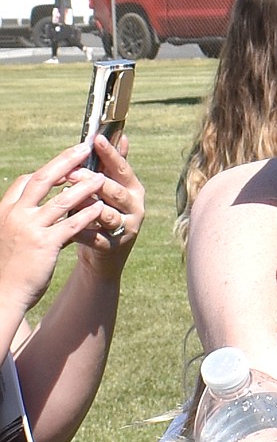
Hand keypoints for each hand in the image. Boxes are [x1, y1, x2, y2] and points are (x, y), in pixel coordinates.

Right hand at [0, 141, 113, 331]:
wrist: (4, 292)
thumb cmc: (10, 267)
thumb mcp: (13, 236)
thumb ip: (26, 220)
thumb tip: (43, 210)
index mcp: (7, 209)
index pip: (26, 181)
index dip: (47, 170)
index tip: (65, 163)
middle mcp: (16, 214)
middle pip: (44, 179)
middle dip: (66, 162)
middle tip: (84, 149)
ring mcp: (30, 228)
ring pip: (61, 200)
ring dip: (84, 187)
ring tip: (102, 178)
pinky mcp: (45, 244)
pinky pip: (71, 225)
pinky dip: (87, 215)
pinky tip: (101, 208)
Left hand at [72, 132, 144, 278]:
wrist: (105, 253)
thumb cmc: (103, 212)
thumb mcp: (111, 187)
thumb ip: (113, 164)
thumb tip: (121, 135)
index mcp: (133, 189)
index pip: (122, 168)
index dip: (110, 153)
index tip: (96, 139)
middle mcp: (135, 208)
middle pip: (116, 191)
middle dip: (93, 181)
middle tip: (72, 171)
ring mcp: (126, 228)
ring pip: (107, 215)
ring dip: (87, 206)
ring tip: (70, 199)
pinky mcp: (114, 247)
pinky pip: (95, 237)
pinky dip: (80, 231)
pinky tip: (65, 224)